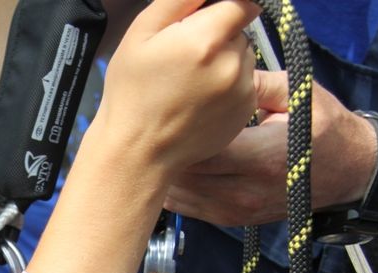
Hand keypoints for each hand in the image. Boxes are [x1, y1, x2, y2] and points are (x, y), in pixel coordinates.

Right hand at [97, 0, 260, 175]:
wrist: (138, 152)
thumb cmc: (132, 94)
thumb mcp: (141, 34)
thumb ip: (179, 1)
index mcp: (206, 39)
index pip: (241, 3)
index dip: (221, 8)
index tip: (201, 23)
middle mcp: (231, 63)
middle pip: (240, 29)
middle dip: (219, 35)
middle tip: (185, 59)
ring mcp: (241, 90)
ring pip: (244, 56)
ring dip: (224, 60)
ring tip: (190, 82)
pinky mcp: (245, 110)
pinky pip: (244, 83)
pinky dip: (227, 86)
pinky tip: (199, 99)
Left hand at [163, 72, 377, 225]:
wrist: (348, 173)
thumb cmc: (325, 130)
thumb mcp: (299, 97)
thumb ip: (256, 84)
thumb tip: (219, 75)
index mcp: (263, 157)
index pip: (203, 151)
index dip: (181, 135)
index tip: (172, 116)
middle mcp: (247, 191)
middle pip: (186, 175)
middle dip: (168, 153)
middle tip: (157, 131)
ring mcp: (238, 211)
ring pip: (181, 196)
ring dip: (167, 174)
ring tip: (162, 149)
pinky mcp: (233, 220)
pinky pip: (189, 209)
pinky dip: (176, 190)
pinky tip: (173, 169)